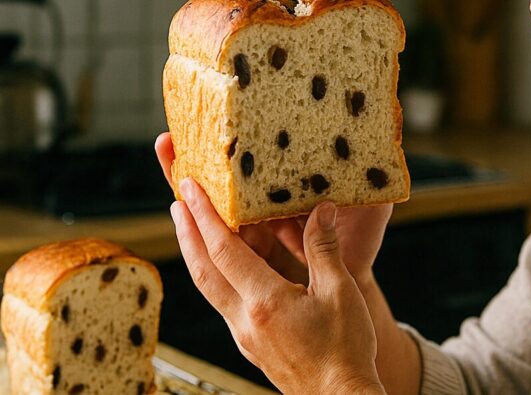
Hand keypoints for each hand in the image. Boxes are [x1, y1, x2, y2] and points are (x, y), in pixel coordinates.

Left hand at [171, 178, 384, 393]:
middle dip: (186, 231)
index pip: (224, 251)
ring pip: (209, 287)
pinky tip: (226, 263)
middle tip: (177, 199)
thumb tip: (321, 210)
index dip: (205, 216)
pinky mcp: (251, 343)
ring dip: (197, 252)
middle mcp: (245, 320)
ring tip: (192, 224)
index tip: (190, 188)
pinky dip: (217, 273)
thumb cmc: (345, 350)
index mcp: (265, 302)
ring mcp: (245, 335)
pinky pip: (225, 301)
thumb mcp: (340, 292)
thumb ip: (323, 248)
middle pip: (202, 269)